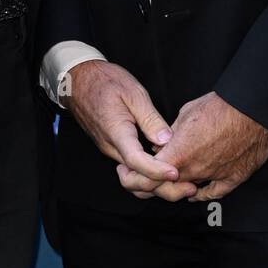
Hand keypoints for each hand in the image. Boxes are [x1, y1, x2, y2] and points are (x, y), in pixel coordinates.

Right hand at [65, 60, 191, 195]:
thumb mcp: (132, 92)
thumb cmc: (104, 81)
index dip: (156, 171)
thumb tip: (166, 140)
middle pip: (136, 177)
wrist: (77, 81)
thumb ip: (149, 118)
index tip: (176, 173)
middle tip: (189, 187)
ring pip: (134, 176)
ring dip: (157, 183)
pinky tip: (166, 168)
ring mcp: (111, 149)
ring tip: (183, 181)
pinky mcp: (113, 148)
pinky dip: (149, 173)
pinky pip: (131, 167)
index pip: (136, 161)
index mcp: (116, 132)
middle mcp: (111, 147)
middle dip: (162, 186)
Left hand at [118, 91, 267, 201]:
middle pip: (163, 189)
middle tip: (140, 176)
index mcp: (177, 156)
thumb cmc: (219, 108)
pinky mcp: (233, 179)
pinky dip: (200, 192)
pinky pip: (212, 192)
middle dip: (148, 184)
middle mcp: (193, 172)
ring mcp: (213, 177)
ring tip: (165, 178)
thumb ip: (169, 134)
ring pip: (186, 191)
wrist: (252, 111)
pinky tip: (193, 191)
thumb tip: (160, 144)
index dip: (131, 179)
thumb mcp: (185, 114)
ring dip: (173, 186)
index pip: (145, 179)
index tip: (125, 172)